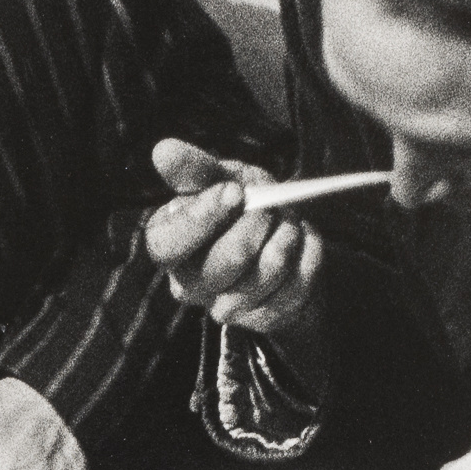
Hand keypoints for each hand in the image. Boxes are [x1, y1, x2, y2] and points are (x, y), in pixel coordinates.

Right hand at [141, 138, 327, 341]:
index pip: (167, 245)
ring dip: (285, 236)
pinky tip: (302, 240)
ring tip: (286, 220)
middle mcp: (188, 285)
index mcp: (167, 246)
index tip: (234, 192)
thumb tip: (162, 150)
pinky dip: (308, 254)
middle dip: (256, 224)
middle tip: (269, 205)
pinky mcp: (263, 318)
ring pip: (263, 275)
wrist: (276, 237)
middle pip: (223, 263)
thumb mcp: (218, 179)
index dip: (202, 218)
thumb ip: (194, 168)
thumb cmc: (239, 205)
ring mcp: (226, 308)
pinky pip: (295, 287)